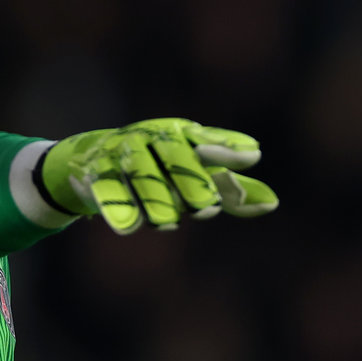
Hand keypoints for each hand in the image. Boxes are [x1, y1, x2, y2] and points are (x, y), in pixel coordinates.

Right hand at [39, 118, 277, 233]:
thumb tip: (272, 203)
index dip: (228, 148)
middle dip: (191, 181)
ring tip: (167, 222)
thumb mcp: (192, 174)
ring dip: (156, 199)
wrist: (89, 162)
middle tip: (206, 207)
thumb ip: (229, 188)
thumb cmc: (156, 169)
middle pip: (176, 156)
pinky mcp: (94, 170)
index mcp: (180, 134)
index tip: (251, 156)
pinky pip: (108, 189)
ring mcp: (121, 151)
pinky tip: (130, 227)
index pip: (209, 140)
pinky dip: (118, 208)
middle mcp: (151, 136)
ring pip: (142, 173)